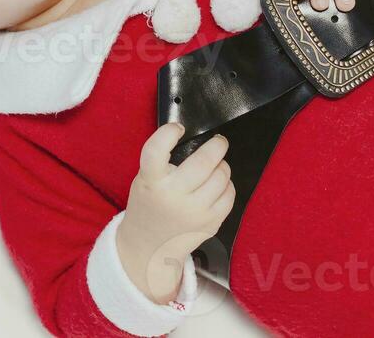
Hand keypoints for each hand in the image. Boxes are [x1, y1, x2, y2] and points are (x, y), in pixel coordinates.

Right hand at [116, 122, 235, 303]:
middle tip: (219, 141)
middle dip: (216, 145)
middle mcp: (173, 197)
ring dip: (222, 166)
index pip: (156, 151)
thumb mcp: (144, 180)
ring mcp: (194, 212)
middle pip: (204, 161)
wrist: (149, 246)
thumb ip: (163, 162)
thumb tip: (198, 142)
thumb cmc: (149, 205)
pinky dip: (227, 185)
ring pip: (221, 177)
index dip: (168, 133)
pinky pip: (229, 195)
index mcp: (151, 182)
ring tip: (216, 166)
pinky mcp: (210, 223)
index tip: (178, 127)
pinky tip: (218, 185)